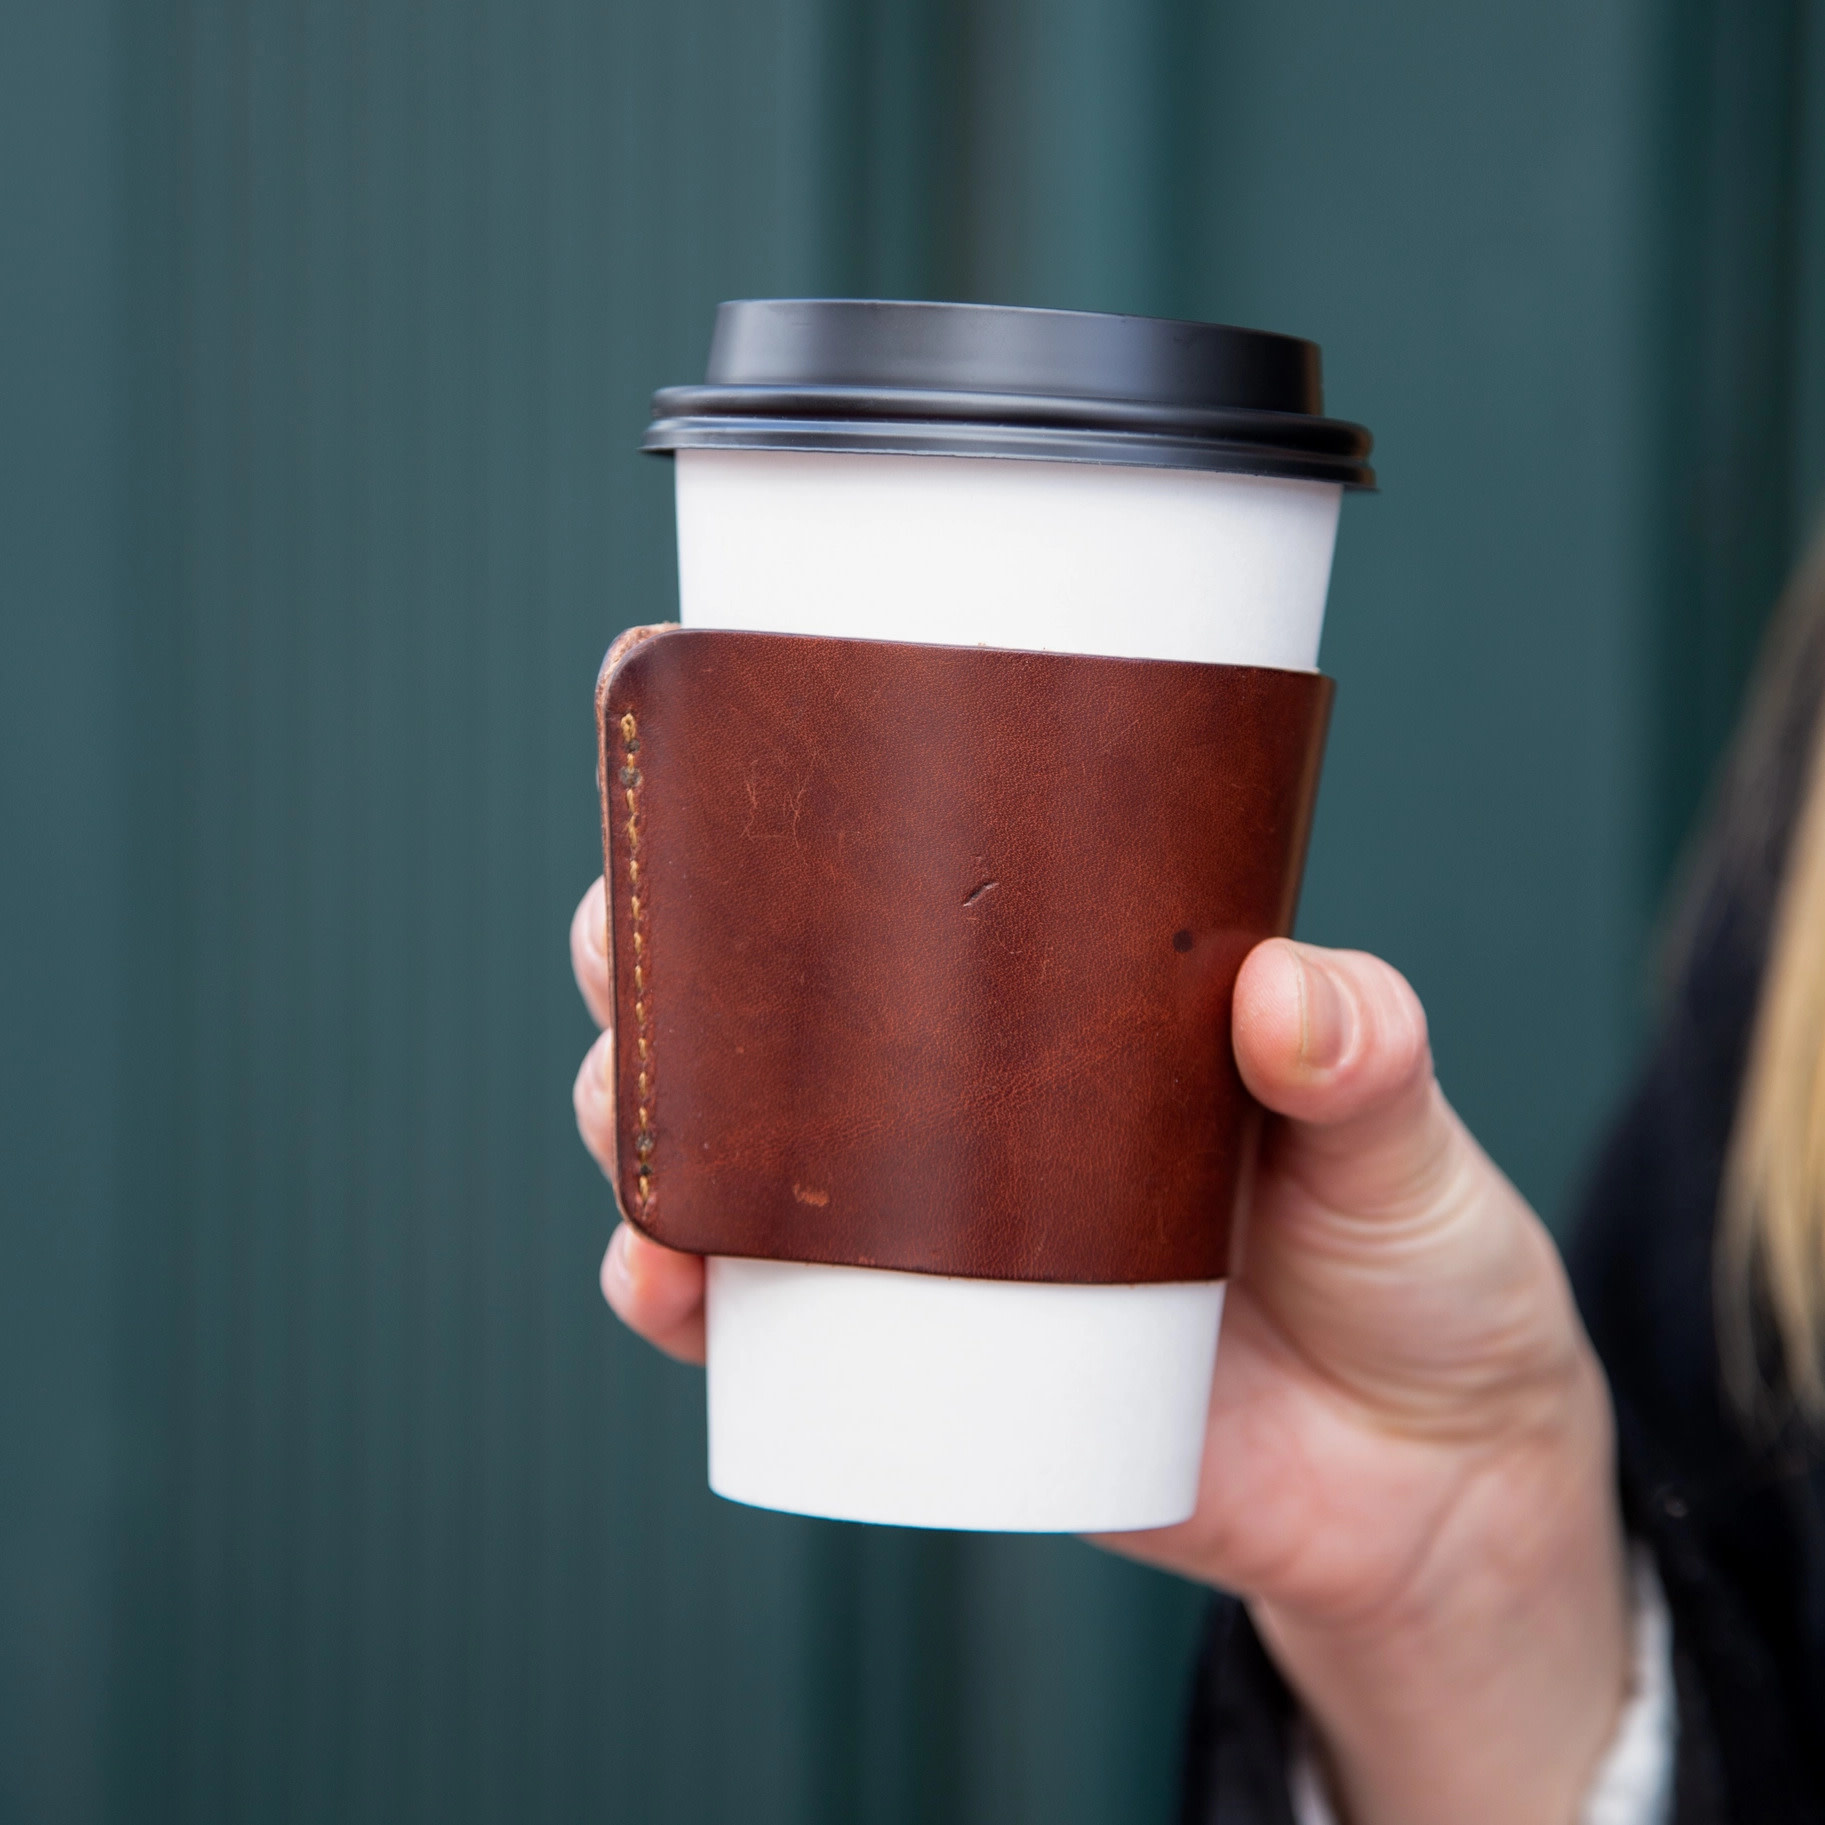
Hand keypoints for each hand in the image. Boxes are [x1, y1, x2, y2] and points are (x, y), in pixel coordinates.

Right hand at [571, 877, 1629, 1824]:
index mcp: (1063, 1005)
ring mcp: (933, 1237)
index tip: (682, 763)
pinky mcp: (929, 1364)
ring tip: (627, 1115)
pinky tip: (660, 1283)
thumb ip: (1367, 1055)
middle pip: (769, 1015)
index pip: (895, 891)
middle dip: (661, 967)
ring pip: (733, 1160)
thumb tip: (1281, 993)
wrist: (1426, 1486)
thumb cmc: (1412, 1266)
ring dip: (645, 1126)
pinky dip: (687, 1303)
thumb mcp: (1401, 1139)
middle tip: (629, 950)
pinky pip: (766, 1333)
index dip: (770, 833)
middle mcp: (966, 1107)